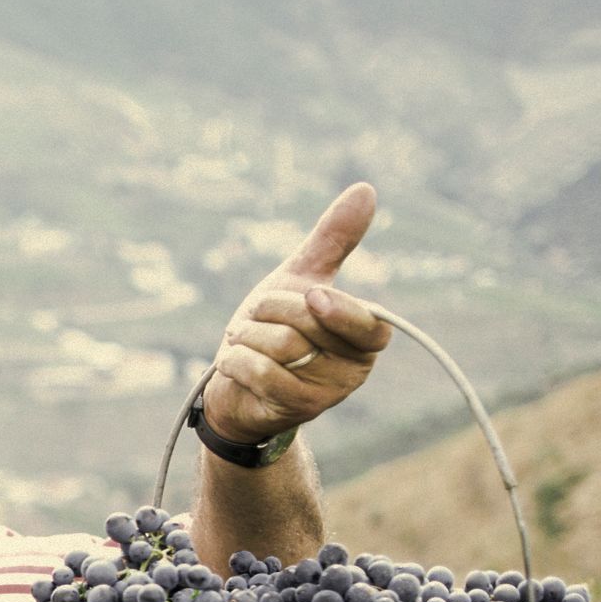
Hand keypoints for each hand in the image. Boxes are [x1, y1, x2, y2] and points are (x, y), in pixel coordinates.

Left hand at [202, 183, 392, 442]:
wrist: (235, 382)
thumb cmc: (273, 328)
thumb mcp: (300, 280)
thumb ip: (333, 240)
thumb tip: (365, 189)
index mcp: (366, 338)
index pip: (369, 325)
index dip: (340, 311)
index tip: (311, 296)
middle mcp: (355, 370)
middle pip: (310, 327)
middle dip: (269, 309)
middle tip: (255, 315)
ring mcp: (327, 395)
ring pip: (284, 348)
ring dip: (247, 335)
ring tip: (241, 338)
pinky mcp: (294, 412)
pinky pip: (263, 373)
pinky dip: (237, 359)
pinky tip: (231, 360)